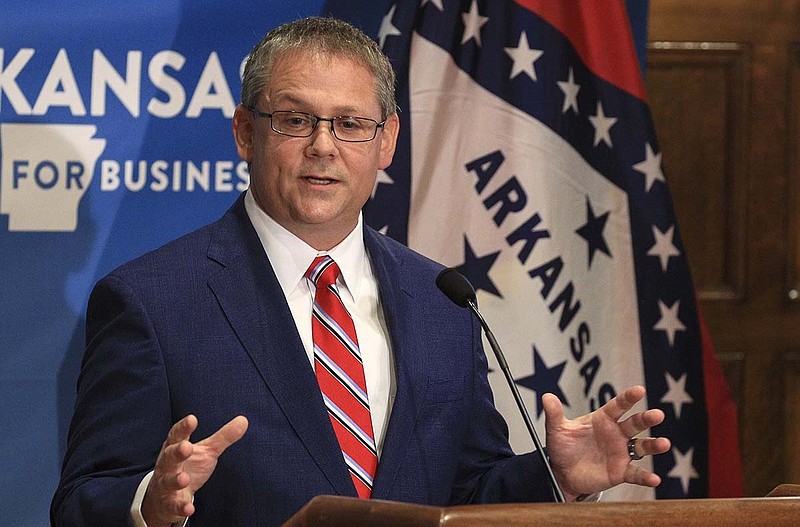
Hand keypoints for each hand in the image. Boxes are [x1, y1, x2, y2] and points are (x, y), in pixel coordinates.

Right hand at [141, 414, 248, 526]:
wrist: (166, 495)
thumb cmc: (189, 466)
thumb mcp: (207, 451)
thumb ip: (223, 437)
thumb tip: (244, 420)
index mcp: (175, 447)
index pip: (177, 435)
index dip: (184, 427)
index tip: (192, 419)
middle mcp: (167, 465)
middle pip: (169, 457)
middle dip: (177, 452)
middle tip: (186, 447)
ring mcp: (166, 484)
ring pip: (167, 481)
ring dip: (175, 480)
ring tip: (184, 479)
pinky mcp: (168, 503)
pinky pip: (172, 505)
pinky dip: (179, 507)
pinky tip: (189, 508)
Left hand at [543, 385, 669, 498]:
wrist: (562, 472)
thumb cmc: (563, 447)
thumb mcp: (557, 430)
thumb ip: (554, 414)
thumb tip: (546, 396)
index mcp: (602, 419)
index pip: (617, 406)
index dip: (628, 398)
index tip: (639, 390)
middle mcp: (616, 434)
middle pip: (634, 423)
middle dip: (646, 419)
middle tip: (658, 415)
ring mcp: (621, 452)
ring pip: (641, 446)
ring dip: (653, 445)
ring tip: (664, 444)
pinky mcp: (621, 471)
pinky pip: (636, 473)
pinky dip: (645, 476)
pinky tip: (654, 479)